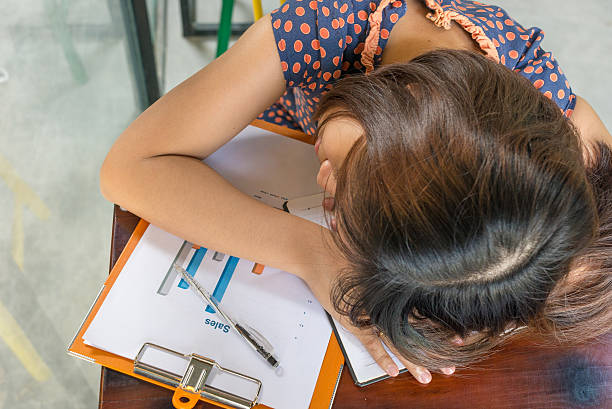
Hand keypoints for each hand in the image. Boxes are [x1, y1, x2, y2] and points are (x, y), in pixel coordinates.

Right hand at [307, 197, 454, 382]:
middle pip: (416, 331)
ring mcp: (372, 313)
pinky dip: (382, 358)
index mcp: (397, 288)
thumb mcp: (378, 258)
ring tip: (425, 377)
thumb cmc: (346, 251)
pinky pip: (372, 344)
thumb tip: (414, 271)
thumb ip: (396, 270)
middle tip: (448, 368)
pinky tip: (392, 371)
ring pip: (398, 342)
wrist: (319, 254)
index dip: (443, 329)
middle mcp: (388, 302)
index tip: (459, 341)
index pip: (426, 312)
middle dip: (434, 352)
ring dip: (412, 362)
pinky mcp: (354, 321)